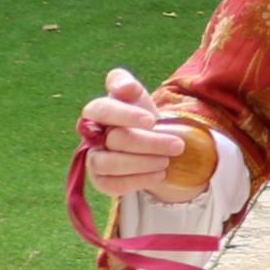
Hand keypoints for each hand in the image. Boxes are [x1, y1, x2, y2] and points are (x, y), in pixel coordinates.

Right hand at [80, 68, 201, 197]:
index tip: (152, 120)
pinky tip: (159, 174)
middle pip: (115, 140)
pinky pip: (113, 185)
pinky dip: (140, 180)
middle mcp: (91, 137)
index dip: (125, 114)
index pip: (101, 110)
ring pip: (109, 164)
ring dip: (143, 163)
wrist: (151, 143)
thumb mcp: (136, 95)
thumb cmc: (140, 115)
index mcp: (97, 112)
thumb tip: (124, 87)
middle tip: (177, 145)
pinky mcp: (102, 181)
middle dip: (150, 143)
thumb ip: (125, 83)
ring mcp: (93, 159)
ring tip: (166, 160)